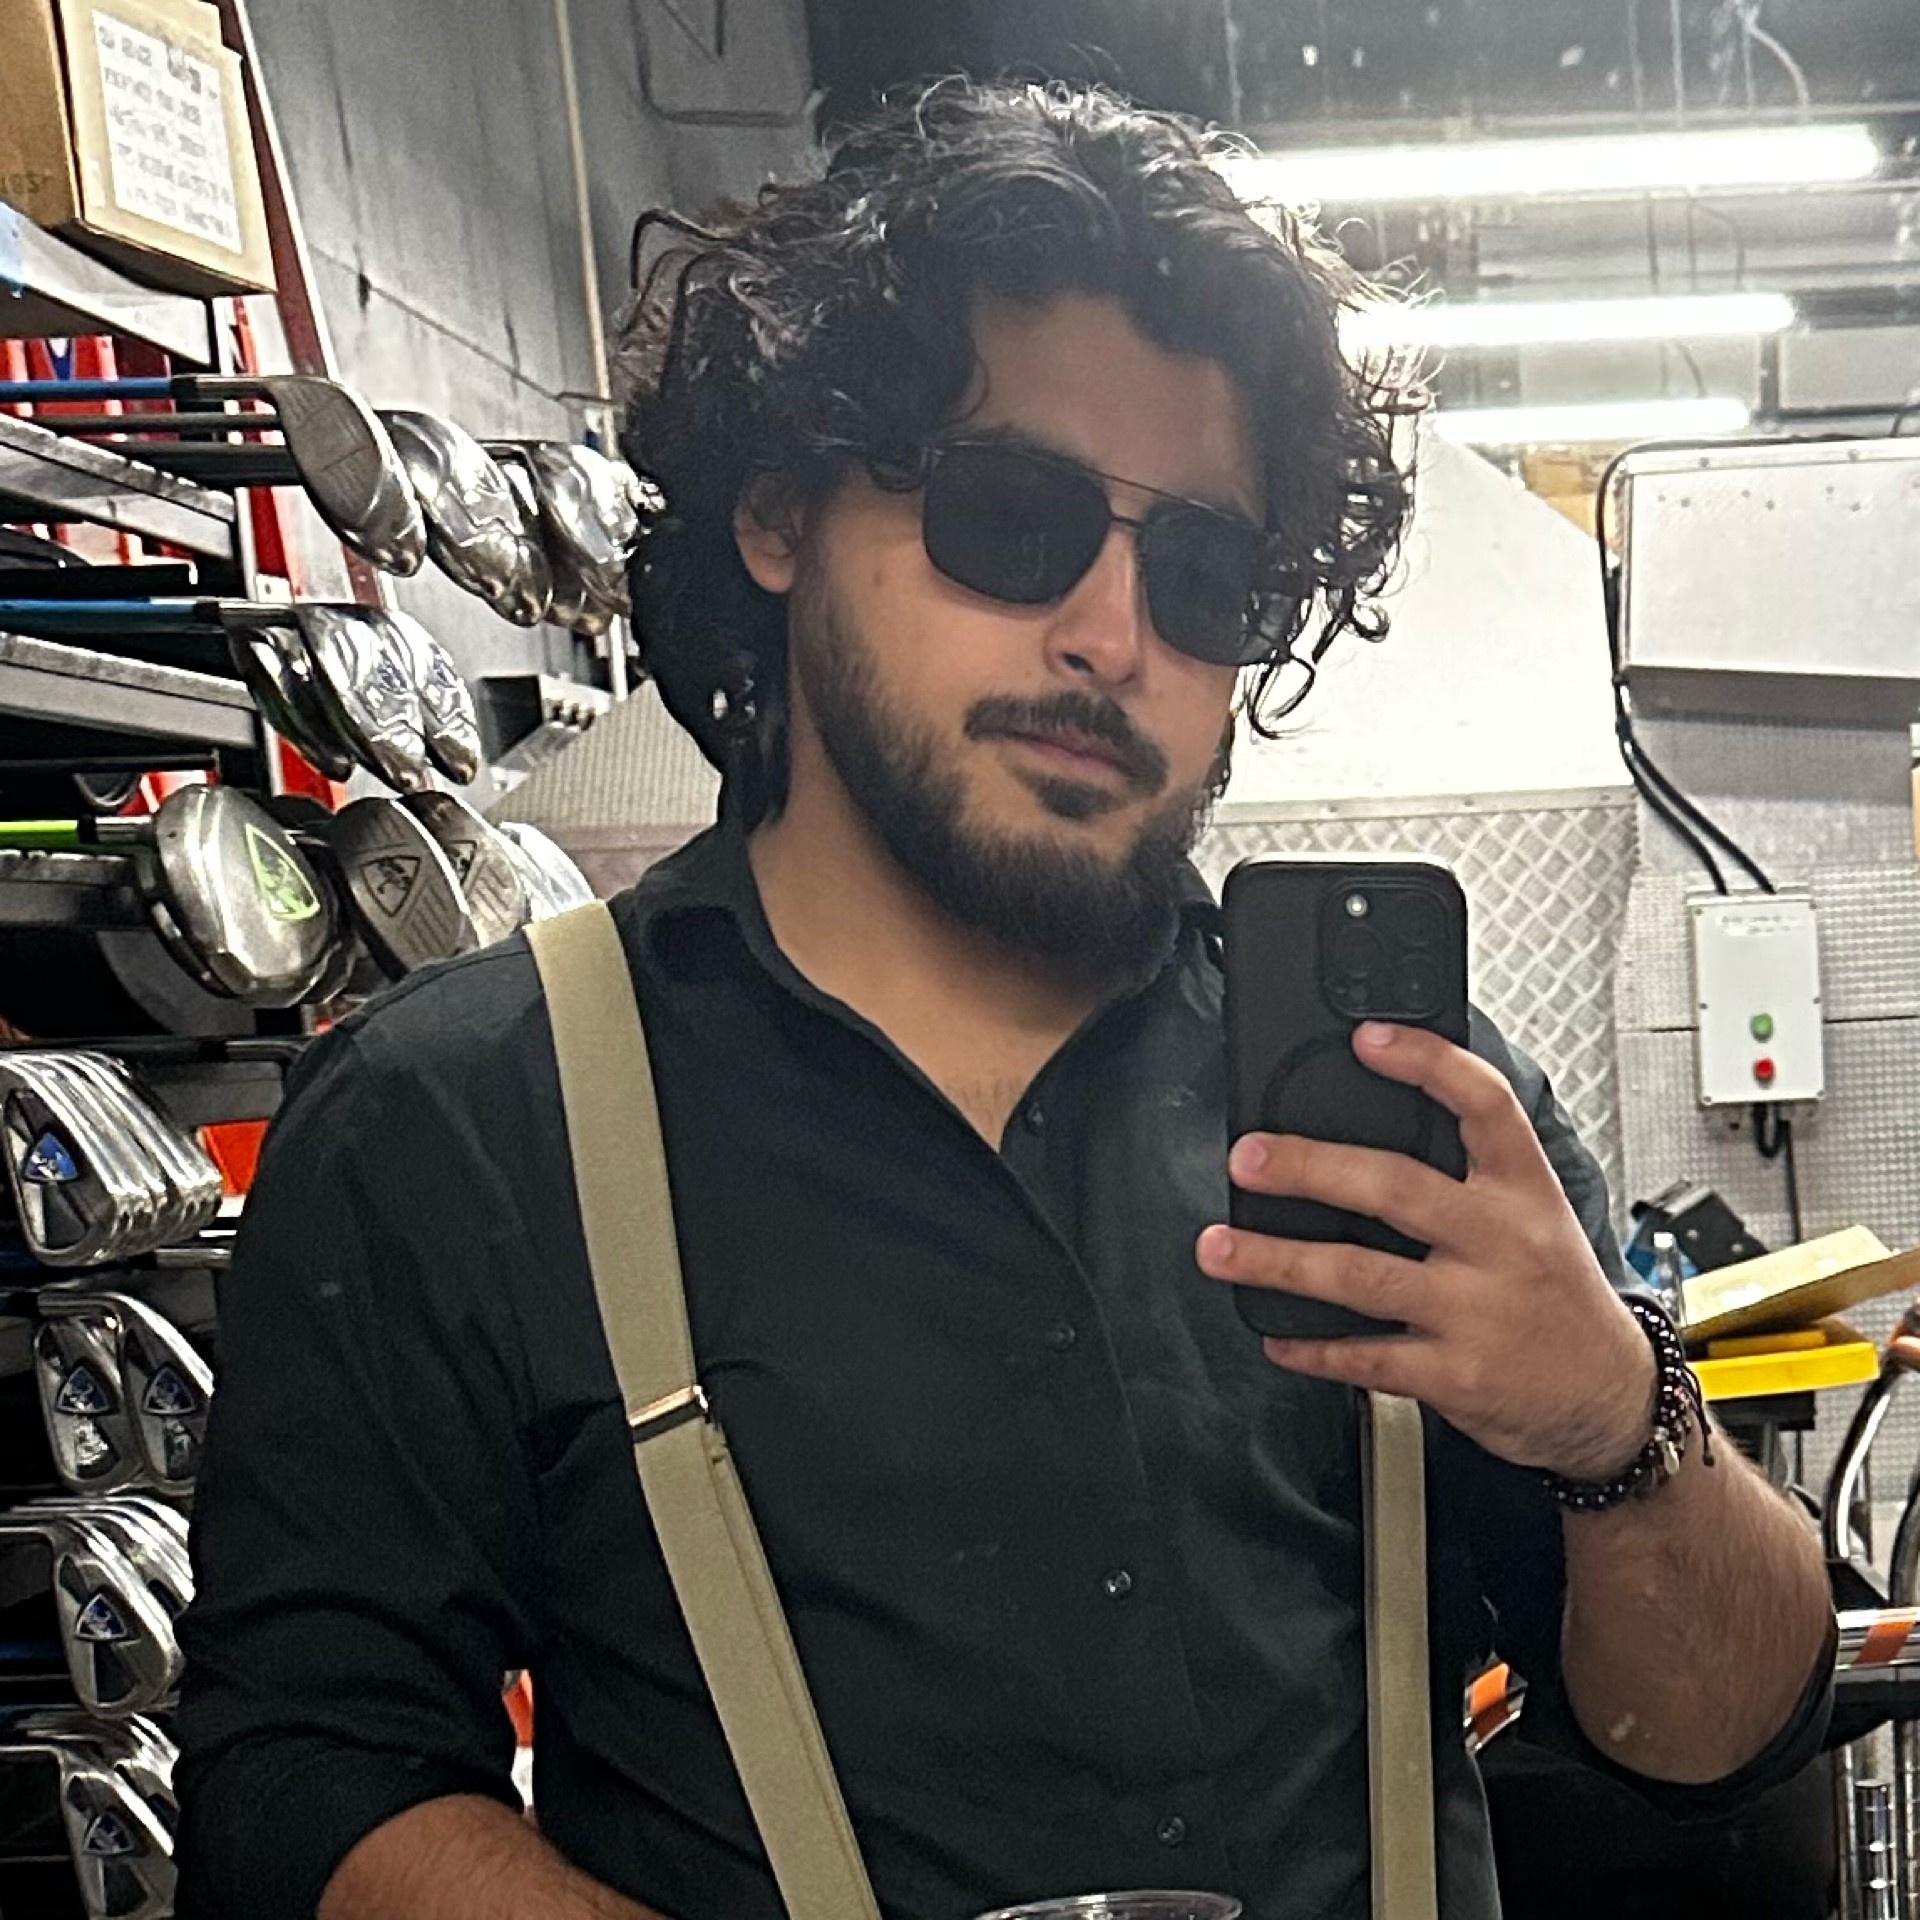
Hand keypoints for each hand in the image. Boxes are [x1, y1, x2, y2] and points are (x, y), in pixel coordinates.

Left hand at [1194, 1021, 1655, 1480]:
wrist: (1611, 1399)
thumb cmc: (1558, 1297)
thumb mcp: (1540, 1216)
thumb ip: (1470, 1174)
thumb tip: (1368, 1126)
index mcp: (1524, 1191)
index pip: (1485, 1106)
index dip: (1428, 1063)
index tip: (1368, 1038)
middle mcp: (1502, 1243)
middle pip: (1397, 1188)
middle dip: (1309, 1169)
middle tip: (1248, 1158)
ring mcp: (1477, 1311)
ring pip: (1362, 1276)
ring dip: (1278, 1261)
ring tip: (1221, 1248)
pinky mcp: (1456, 1376)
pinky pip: (1366, 1357)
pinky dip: (1310, 1346)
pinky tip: (1276, 1334)